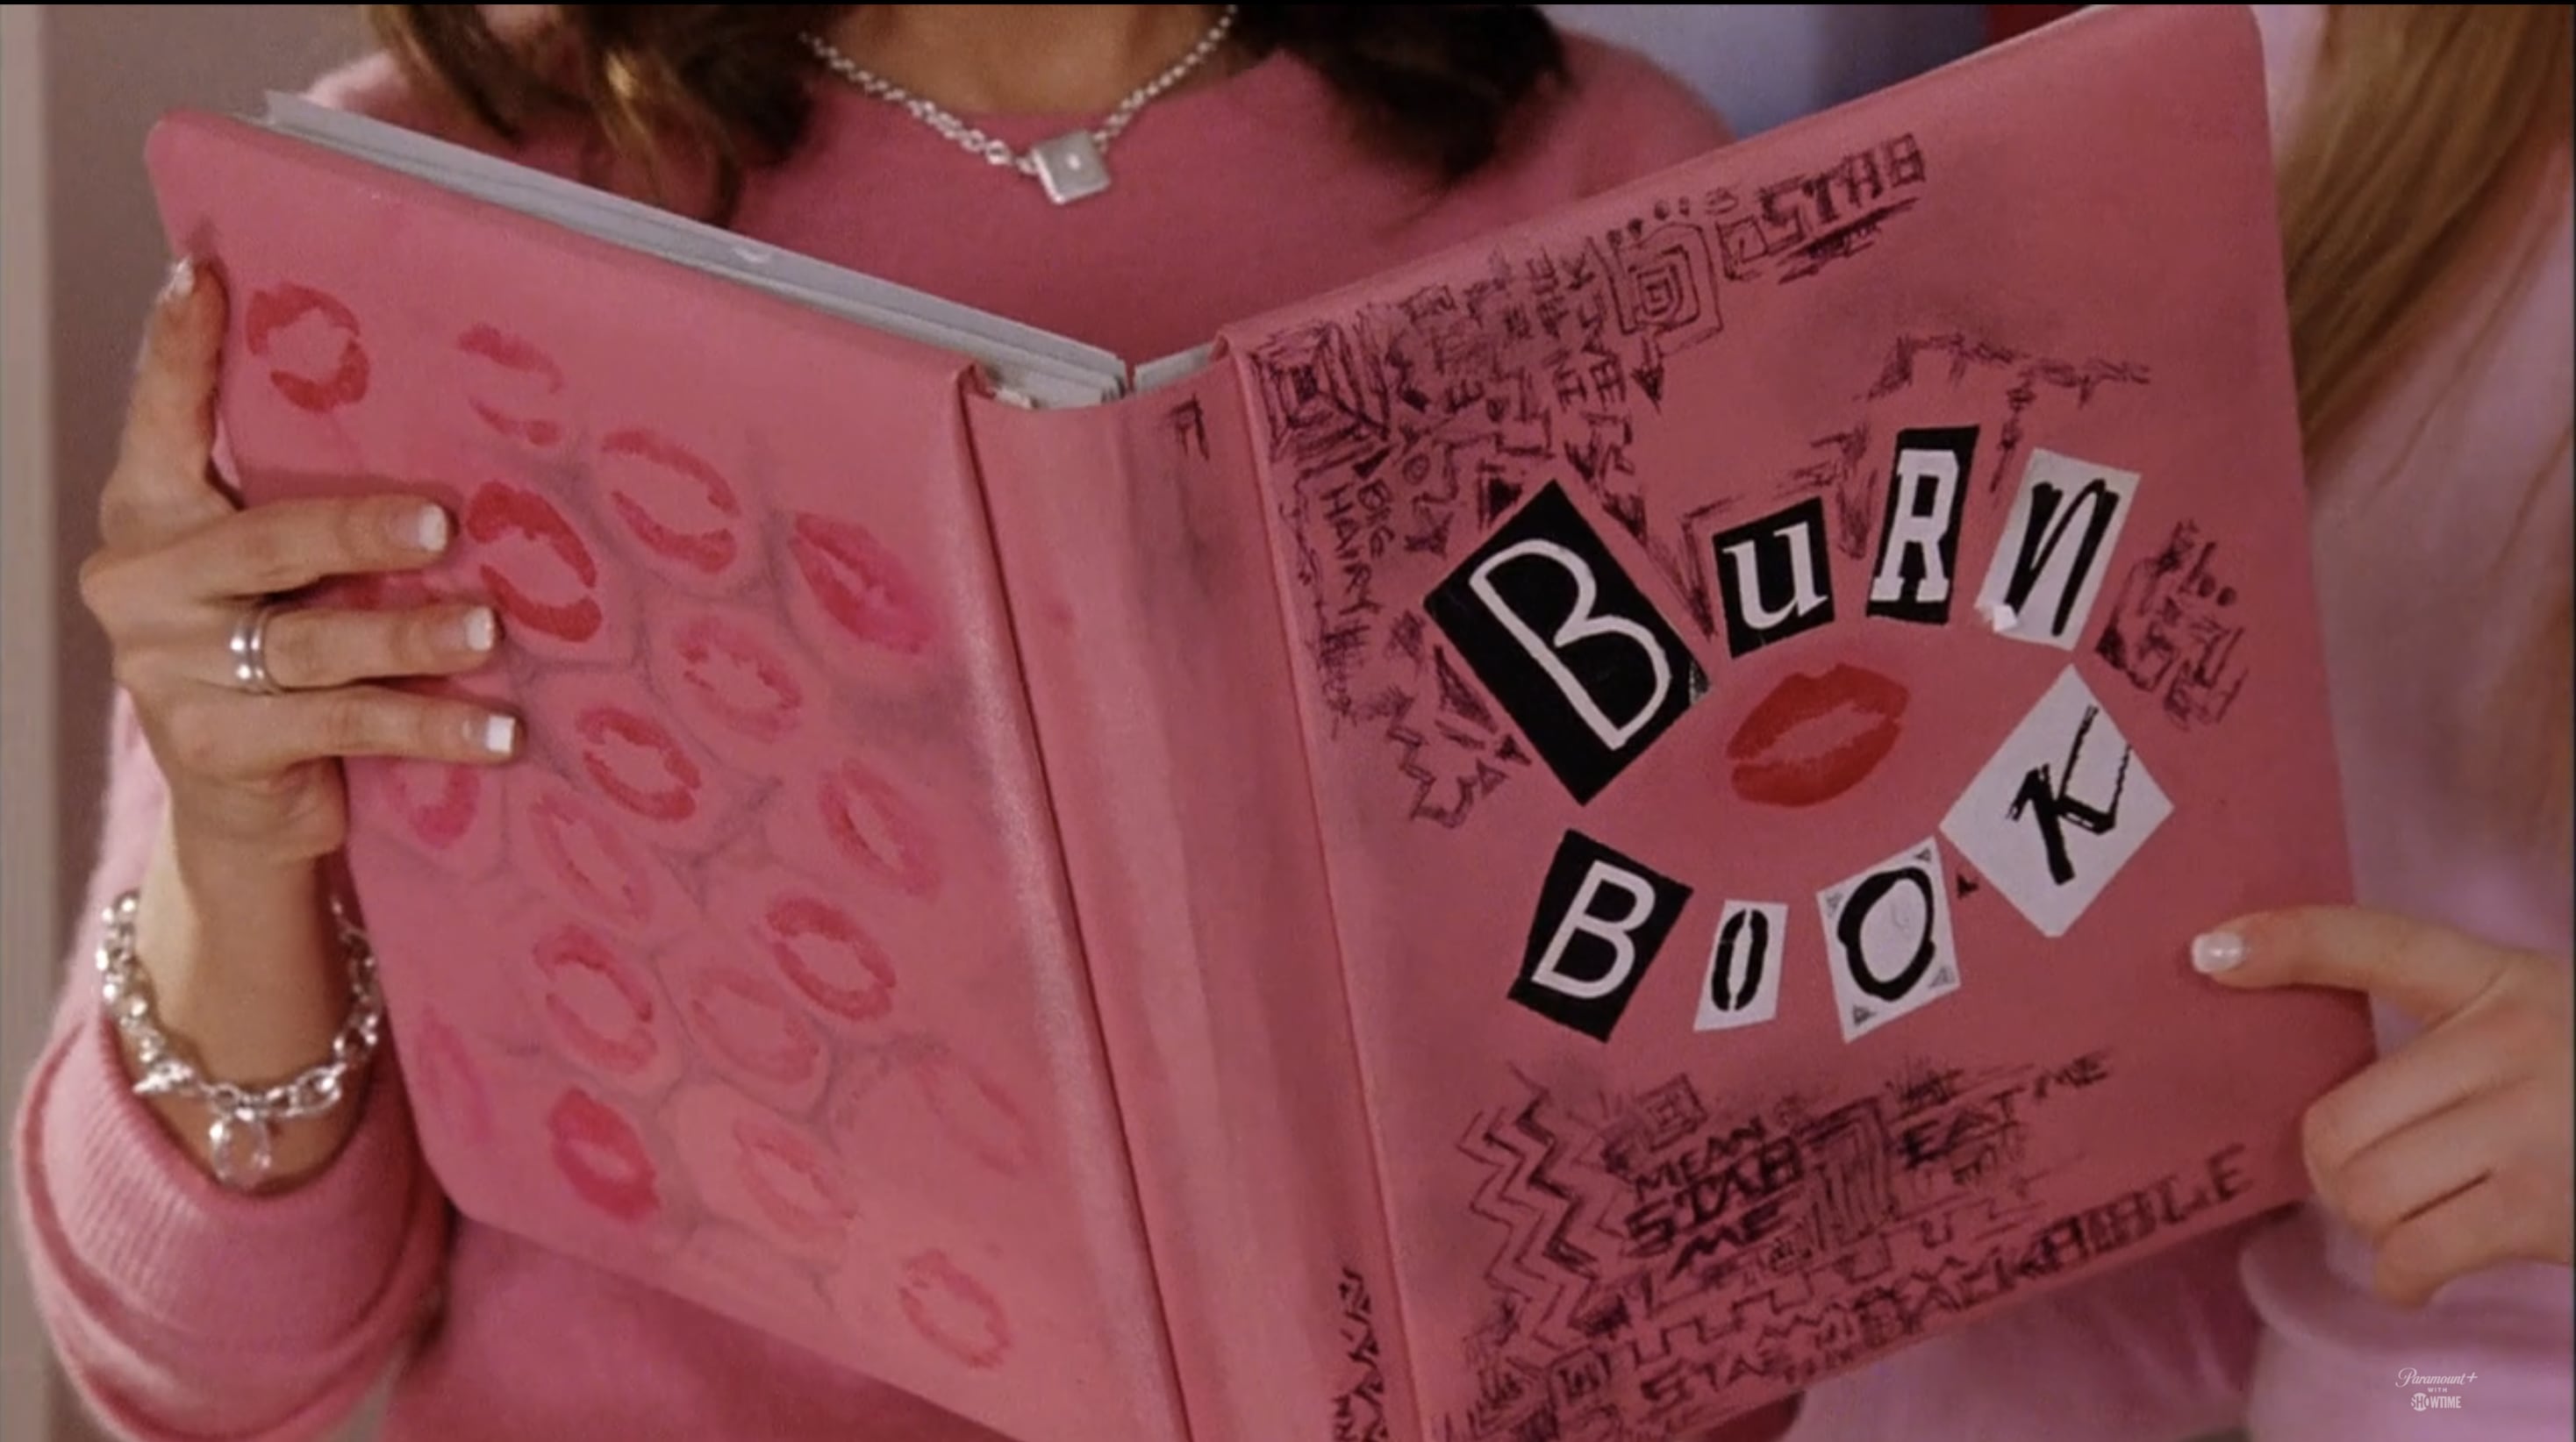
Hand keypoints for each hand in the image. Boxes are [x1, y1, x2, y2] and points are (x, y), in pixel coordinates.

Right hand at [77, 256, 518, 872]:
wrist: (247, 812)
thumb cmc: (284, 660)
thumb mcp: (280, 575)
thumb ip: (307, 505)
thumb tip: (449, 439)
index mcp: (152, 512)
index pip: (161, 418)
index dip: (178, 348)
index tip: (202, 273)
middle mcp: (143, 582)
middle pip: (265, 542)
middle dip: (357, 531)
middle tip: (442, 523)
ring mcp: (168, 669)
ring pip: (313, 642)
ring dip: (411, 638)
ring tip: (489, 629)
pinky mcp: (216, 747)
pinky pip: (345, 726)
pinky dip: (432, 724)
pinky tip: (499, 730)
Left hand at [2195, 906, 2573, 1303]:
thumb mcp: (2537, 1028)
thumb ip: (2449, 1039)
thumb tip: (2325, 1106)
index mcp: (2505, 982)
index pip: (2377, 943)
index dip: (2287, 940)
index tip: (2209, 952)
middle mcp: (2513, 1041)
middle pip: (2338, 1121)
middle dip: (2335, 1170)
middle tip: (2369, 1180)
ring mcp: (2531, 1126)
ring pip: (2366, 1190)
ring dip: (2372, 1223)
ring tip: (2412, 1220)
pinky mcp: (2543, 1208)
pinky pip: (2412, 1253)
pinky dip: (2400, 1277)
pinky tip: (2419, 1272)